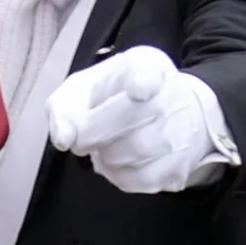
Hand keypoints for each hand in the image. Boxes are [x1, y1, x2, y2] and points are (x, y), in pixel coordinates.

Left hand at [46, 46, 234, 194]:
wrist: (168, 113)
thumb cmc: (118, 98)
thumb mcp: (84, 89)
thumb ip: (64, 107)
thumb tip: (63, 138)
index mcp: (146, 66)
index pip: (149, 71)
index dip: (143, 81)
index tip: (138, 91)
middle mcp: (171, 94)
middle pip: (131, 119)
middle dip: (95, 133)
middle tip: (84, 137)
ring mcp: (181, 130)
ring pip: (136, 151)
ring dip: (108, 155)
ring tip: (104, 146)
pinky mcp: (181, 163)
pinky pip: (143, 178)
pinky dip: (121, 175)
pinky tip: (118, 163)